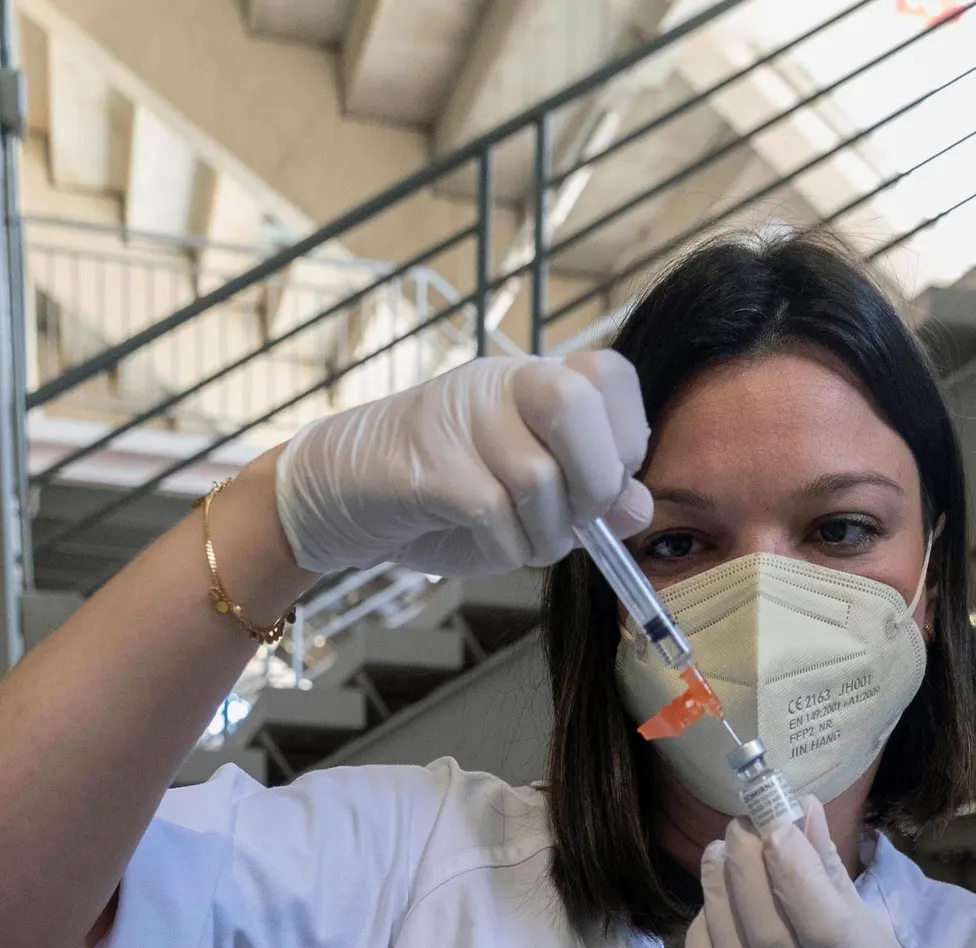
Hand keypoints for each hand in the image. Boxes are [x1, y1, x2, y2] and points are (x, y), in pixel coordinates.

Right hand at [273, 352, 651, 575]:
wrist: (338, 496)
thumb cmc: (443, 497)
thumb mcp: (530, 499)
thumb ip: (588, 496)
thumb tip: (638, 507)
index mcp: (531, 379)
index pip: (609, 372)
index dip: (625, 436)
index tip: (606, 483)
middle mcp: (498, 383)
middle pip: (577, 406)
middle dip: (594, 483)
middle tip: (575, 521)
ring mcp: (458, 418)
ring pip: (538, 478)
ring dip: (545, 534)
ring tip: (521, 541)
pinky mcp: (425, 465)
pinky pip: (492, 512)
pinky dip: (505, 547)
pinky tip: (487, 545)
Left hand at [687, 796, 926, 947]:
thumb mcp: (873, 933)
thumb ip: (832, 875)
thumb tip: (802, 809)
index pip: (827, 927)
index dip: (795, 871)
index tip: (775, 823)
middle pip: (770, 936)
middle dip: (748, 870)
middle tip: (740, 827)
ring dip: (718, 893)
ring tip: (717, 851)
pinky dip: (701, 935)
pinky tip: (708, 904)